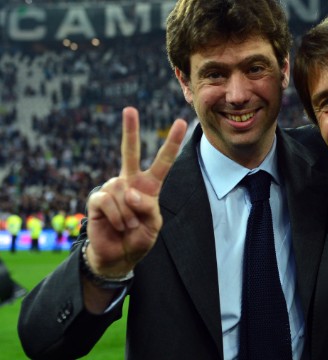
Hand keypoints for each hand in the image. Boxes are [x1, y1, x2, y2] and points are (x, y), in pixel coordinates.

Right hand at [86, 107, 186, 277]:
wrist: (118, 255)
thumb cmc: (138, 237)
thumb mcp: (153, 224)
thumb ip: (148, 207)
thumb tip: (129, 192)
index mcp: (148, 185)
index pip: (163, 161)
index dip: (172, 143)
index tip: (181, 123)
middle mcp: (129, 181)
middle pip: (129, 152)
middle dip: (129, 130)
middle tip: (129, 109)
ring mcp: (112, 188)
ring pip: (124, 194)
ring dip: (129, 216)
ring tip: (127, 226)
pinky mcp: (97, 198)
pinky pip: (110, 202)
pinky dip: (117, 218)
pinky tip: (116, 225)